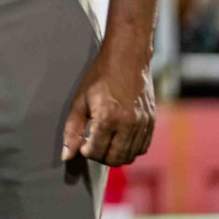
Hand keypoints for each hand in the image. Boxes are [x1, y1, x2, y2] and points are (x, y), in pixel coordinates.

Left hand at [61, 44, 156, 166]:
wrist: (127, 59)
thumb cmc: (99, 77)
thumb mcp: (80, 101)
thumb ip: (72, 130)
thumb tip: (66, 156)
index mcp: (107, 118)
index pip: (97, 152)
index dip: (86, 152)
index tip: (83, 143)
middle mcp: (128, 124)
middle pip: (115, 159)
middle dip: (100, 156)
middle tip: (92, 144)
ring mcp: (143, 124)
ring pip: (130, 156)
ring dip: (115, 155)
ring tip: (105, 141)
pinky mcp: (152, 122)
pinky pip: (142, 148)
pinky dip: (130, 149)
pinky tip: (119, 137)